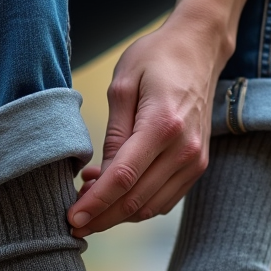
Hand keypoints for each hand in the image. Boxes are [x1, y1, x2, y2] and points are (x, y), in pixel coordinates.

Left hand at [67, 13, 219, 237]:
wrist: (200, 49)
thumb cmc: (157, 58)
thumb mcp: (123, 86)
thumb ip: (113, 134)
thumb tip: (101, 176)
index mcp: (163, 125)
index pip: (123, 178)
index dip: (95, 204)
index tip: (71, 218)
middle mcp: (184, 150)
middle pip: (136, 200)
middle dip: (101, 217)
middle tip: (73, 221)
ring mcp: (195, 161)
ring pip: (150, 207)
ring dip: (118, 213)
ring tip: (90, 200)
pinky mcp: (198, 165)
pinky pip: (164, 200)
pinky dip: (137, 204)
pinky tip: (115, 191)